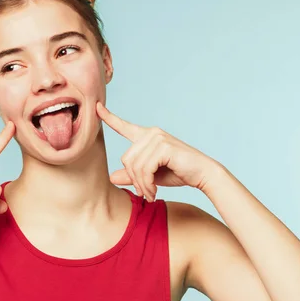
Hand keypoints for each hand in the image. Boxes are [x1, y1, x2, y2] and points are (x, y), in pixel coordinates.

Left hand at [97, 102, 218, 201]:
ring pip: (134, 166)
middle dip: (134, 179)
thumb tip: (112, 177)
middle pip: (126, 159)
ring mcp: (157, 138)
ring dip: (142, 184)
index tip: (97, 107)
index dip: (109, 118)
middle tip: (145, 192)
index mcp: (146, 136)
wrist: (202, 174)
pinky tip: (154, 190)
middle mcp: (150, 133)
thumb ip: (132, 175)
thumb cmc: (177, 173)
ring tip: (150, 193)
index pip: (124, 127)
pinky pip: (144, 169)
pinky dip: (147, 184)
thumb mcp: (150, 176)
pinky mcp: (163, 146)